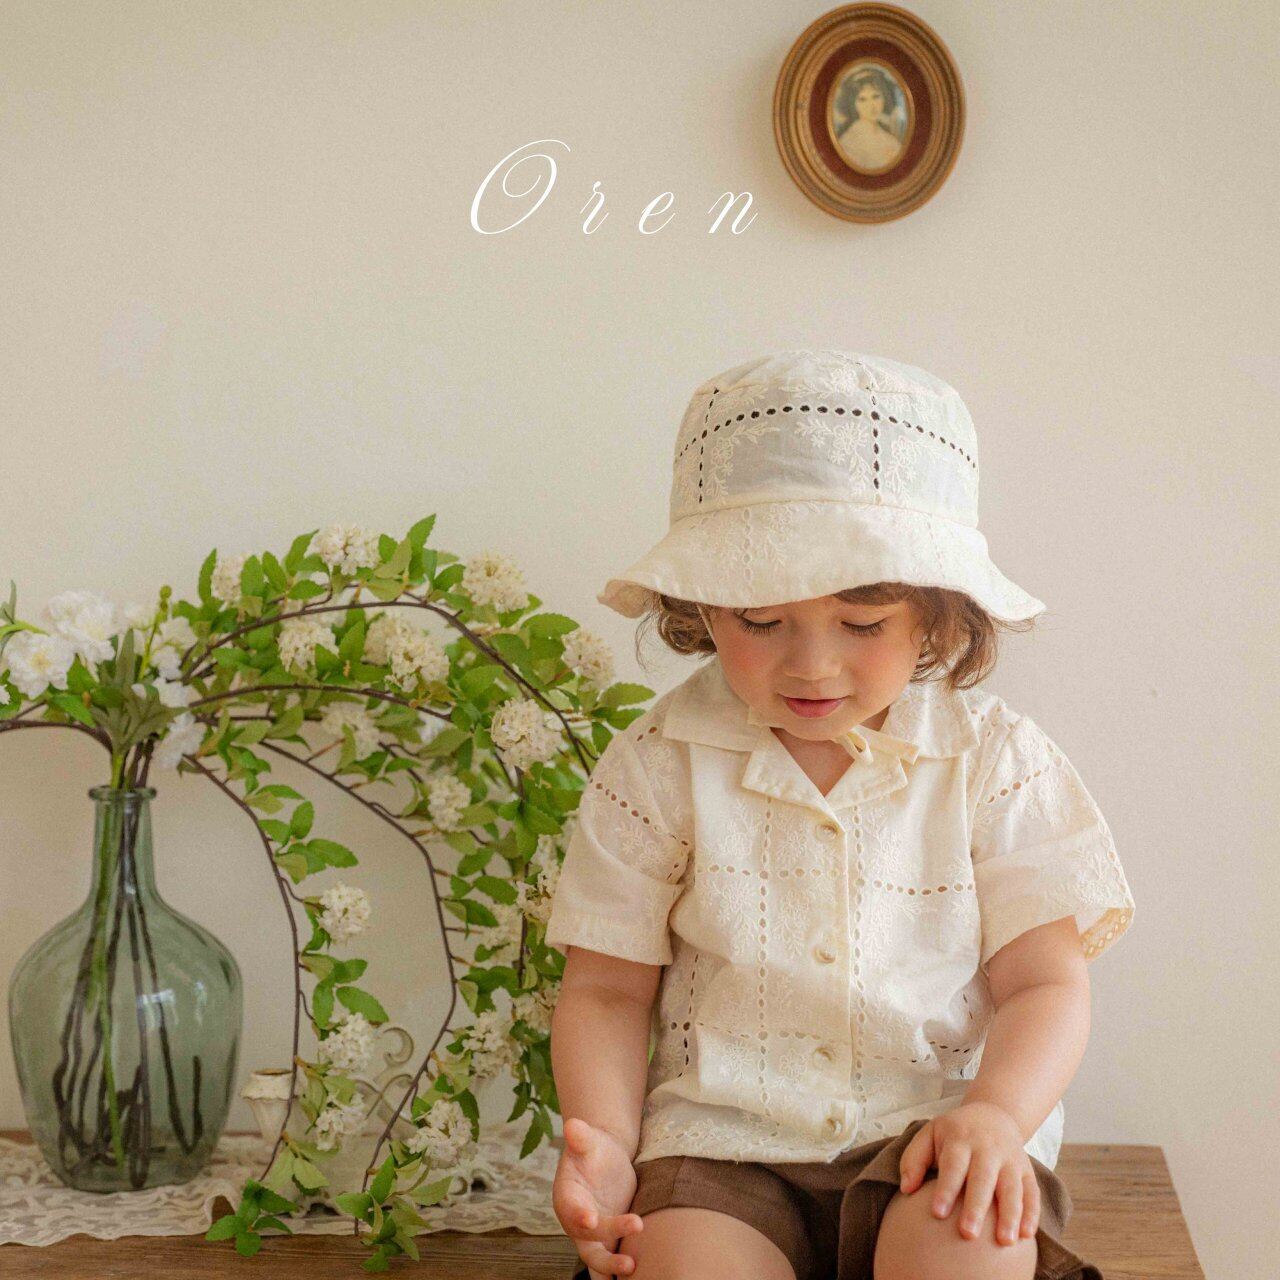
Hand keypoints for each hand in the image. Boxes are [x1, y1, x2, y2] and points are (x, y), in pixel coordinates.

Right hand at [552, 1116, 644, 1277]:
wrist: (604, 1157)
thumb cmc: (593, 1148)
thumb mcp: (587, 1140)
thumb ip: (581, 1136)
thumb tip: (573, 1124)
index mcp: (567, 1197)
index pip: (571, 1210)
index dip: (579, 1216)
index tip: (591, 1219)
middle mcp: (577, 1221)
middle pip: (587, 1243)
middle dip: (605, 1255)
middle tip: (628, 1260)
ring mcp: (593, 1233)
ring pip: (598, 1258)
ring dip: (611, 1268)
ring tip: (632, 1268)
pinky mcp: (609, 1239)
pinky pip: (611, 1259)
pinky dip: (617, 1270)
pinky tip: (637, 1275)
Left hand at [897, 1101, 1040, 1246]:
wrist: (992, 1114)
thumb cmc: (955, 1132)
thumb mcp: (930, 1134)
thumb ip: (914, 1159)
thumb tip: (906, 1189)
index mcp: (960, 1139)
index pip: (953, 1165)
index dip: (946, 1188)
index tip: (937, 1213)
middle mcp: (987, 1149)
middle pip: (983, 1178)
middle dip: (976, 1207)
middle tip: (968, 1234)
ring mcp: (1010, 1160)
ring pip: (1012, 1188)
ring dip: (1010, 1215)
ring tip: (1004, 1241)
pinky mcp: (1027, 1171)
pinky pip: (1032, 1192)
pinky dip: (1032, 1213)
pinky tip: (1026, 1235)